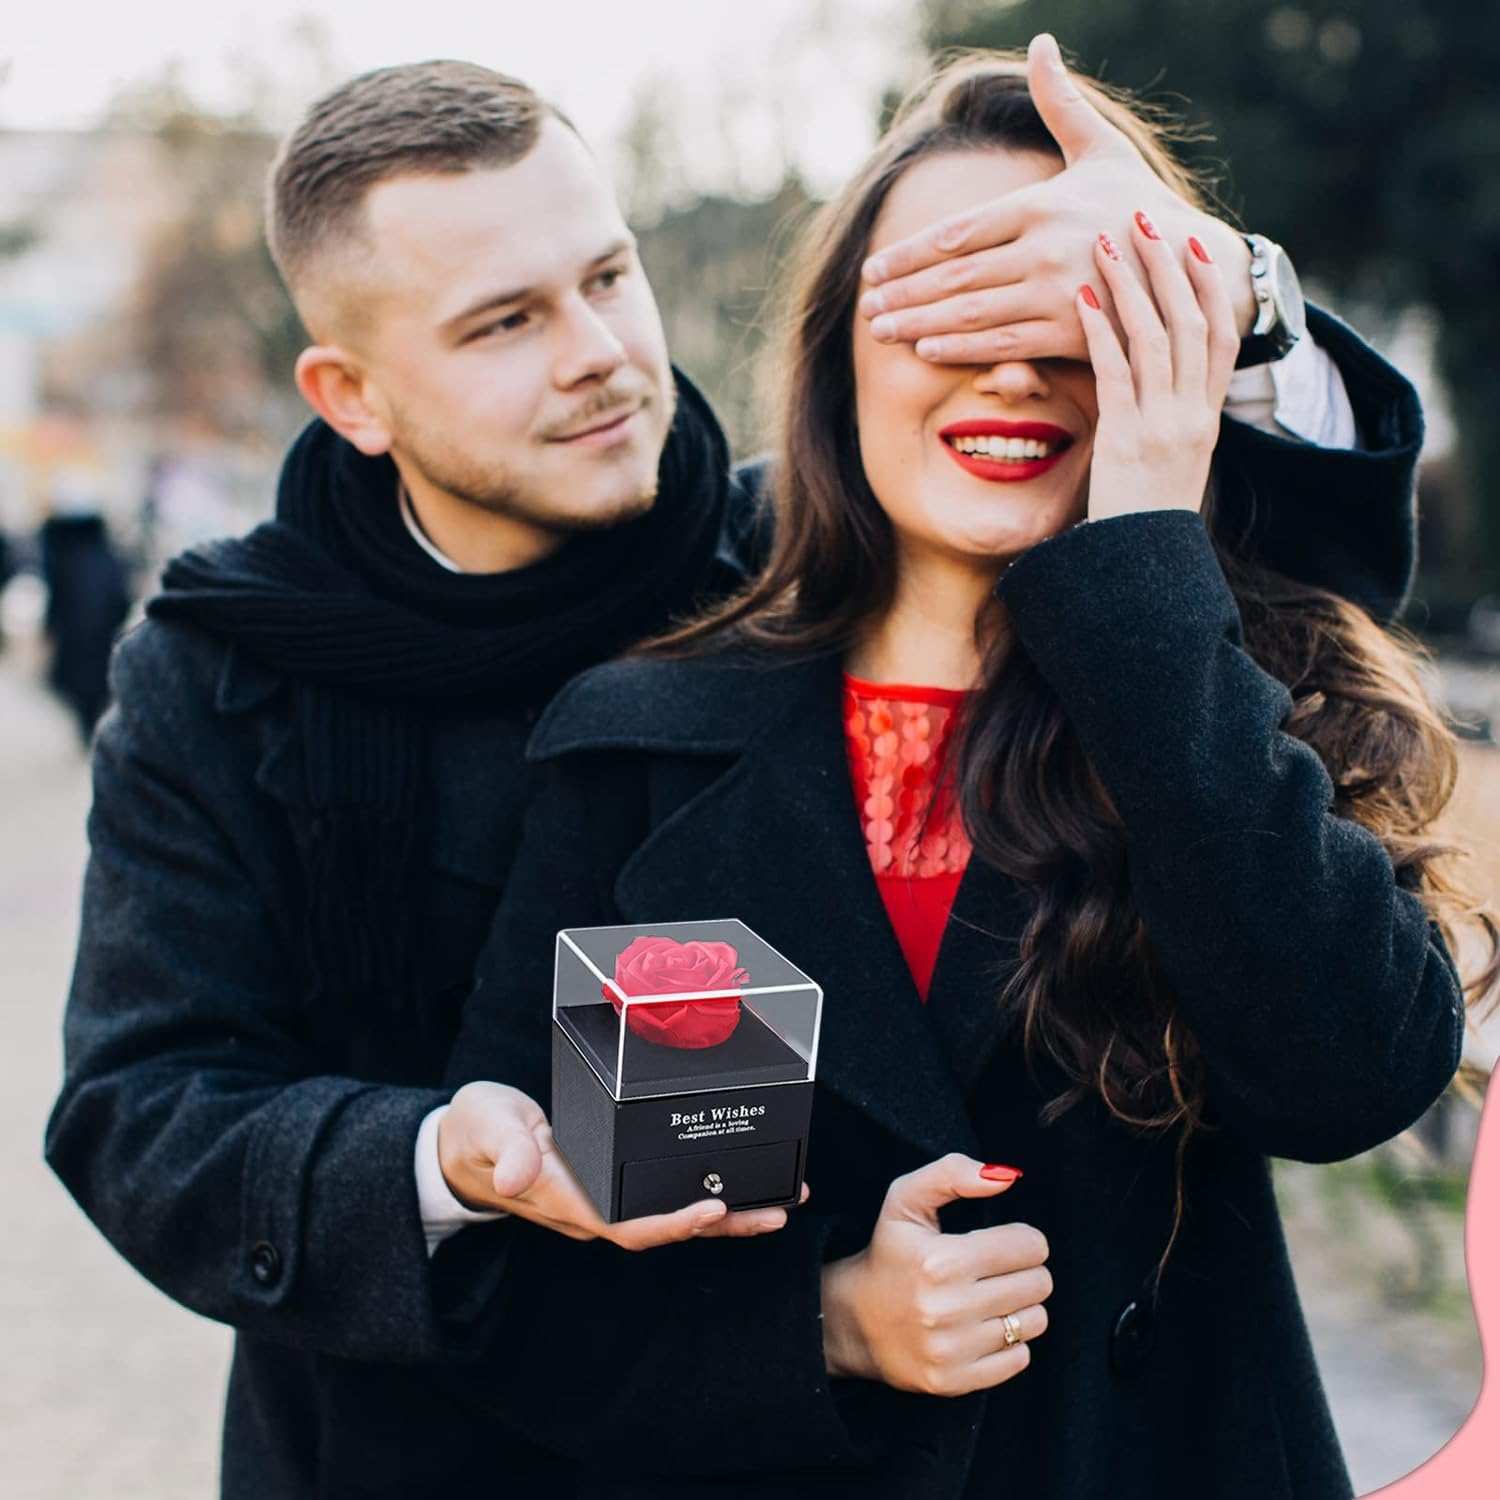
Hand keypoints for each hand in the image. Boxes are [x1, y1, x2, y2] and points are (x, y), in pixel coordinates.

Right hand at [439, 1081, 805, 1250]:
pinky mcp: (615, 1182)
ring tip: (781, 1204)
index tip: (713, 1211)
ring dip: (728, 1214)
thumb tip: (516, 1175)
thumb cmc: (478, 1133)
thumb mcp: (487, 1128)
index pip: (626, 1225)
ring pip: (674, 1215)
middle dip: (723, 1224)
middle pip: (666, 1228)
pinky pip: (667, 1194)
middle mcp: (593, 1209)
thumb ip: (506, 1148)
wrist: (470, 1143)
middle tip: (776, 1212)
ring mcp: (606, 1199)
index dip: (671, 1224)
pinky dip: (708, 1191)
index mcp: (567, 1200)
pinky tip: (745, 1183)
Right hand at [820, 1154, 1050, 1395]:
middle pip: (1038, 1284)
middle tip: (996, 1270)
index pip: (1029, 1246)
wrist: (853, 1319)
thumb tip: (1006, 1177)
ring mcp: (952, 1350)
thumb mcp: (905, 1199)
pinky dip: (1010, 1342)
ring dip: (1020, 1307)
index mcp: (942, 1260)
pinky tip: (982, 1328)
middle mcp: (948, 1308)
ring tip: (990, 1298)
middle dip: (1025, 1271)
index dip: (1023, 1239)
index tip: (1003, 1243)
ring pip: (1034, 1322)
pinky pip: (1019, 1359)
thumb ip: (953, 1173)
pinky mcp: (955, 1381)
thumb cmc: (889, 1253)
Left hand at [857, 33, 1256, 365]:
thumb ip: (1061, 105)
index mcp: (1041, 203)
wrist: (1193, 265)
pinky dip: (962, 348)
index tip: (874, 269)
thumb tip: (1041, 45)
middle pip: (954, 274)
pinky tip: (926, 350)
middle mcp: (1043, 248)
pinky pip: (1004, 343)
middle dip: (904, 292)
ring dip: (919, 322)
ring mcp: (1056, 291)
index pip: (957, 232)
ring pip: (971, 311)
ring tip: (880, 330)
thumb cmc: (1140, 205)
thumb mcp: (1102, 149)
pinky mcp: (1071, 331)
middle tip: (865, 306)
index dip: (910, 253)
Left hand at [1076, 209, 1237, 521]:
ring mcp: (1163, 424)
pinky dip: (1102, 333)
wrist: (1143, 565)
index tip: (1194, 241)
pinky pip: (1117, 374)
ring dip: (1133, 284)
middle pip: (1192, 321)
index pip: (1220, 335)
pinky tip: (1085, 299)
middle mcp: (1192, 413)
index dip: (1210, 284)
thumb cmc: (1146, 516)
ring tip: (1110, 240)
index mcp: (1207, 415)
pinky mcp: (1127, 439)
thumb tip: (1148, 379)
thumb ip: (1165, 416)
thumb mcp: (1168, 460)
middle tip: (1149, 216)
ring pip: (1157, 338)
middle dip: (1170, 266)